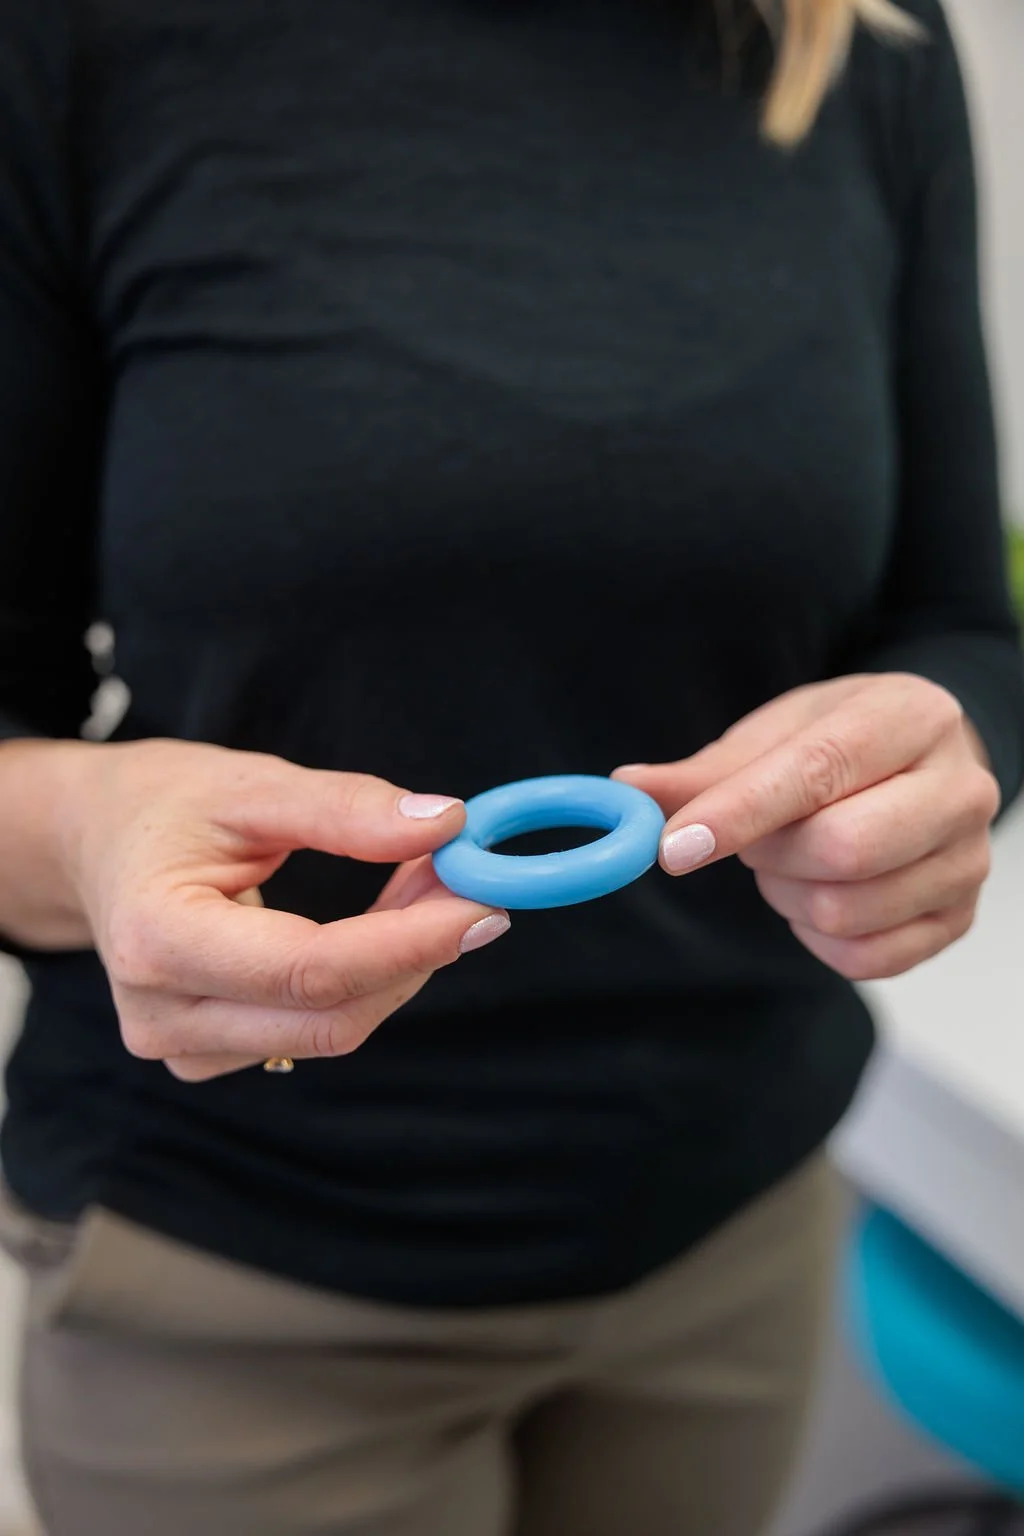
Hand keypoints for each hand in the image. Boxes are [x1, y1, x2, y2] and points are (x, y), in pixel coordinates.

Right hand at [55, 739, 508, 1079]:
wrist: (96, 843)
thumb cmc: (164, 805)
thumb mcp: (251, 785)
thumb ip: (346, 808)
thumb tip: (445, 826)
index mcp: (156, 937)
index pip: (308, 968)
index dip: (407, 942)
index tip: (483, 903)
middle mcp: (162, 1014)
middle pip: (329, 1016)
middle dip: (417, 951)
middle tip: (471, 879)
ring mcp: (181, 1048)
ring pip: (331, 1031)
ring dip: (399, 966)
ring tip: (425, 886)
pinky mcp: (210, 1055)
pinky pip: (314, 1032)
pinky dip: (367, 981)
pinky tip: (383, 925)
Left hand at [615, 674, 999, 980]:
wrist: (919, 763)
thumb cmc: (841, 743)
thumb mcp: (775, 736)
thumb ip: (704, 771)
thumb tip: (626, 788)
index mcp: (912, 718)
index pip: (818, 771)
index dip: (739, 813)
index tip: (673, 847)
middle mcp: (960, 788)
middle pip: (843, 850)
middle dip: (771, 855)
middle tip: (759, 840)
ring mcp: (969, 860)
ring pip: (848, 911)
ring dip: (791, 896)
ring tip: (795, 862)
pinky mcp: (960, 920)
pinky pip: (867, 959)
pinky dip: (820, 938)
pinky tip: (820, 896)